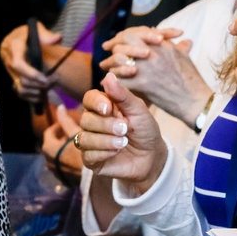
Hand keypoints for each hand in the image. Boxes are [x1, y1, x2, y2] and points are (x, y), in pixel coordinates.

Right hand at [0, 21, 62, 102]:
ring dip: (36, 91)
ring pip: (20, 88)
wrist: (15, 38)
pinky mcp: (12, 77)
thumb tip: (57, 39)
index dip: (32, 74)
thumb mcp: (36, 28)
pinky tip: (42, 94)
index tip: (45, 80)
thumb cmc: (27, 33)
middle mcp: (8, 60)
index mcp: (13, 46)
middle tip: (54, 81)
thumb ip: (46, 34)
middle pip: (21, 79)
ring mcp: (9, 71)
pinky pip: (19, 92)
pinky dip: (31, 96)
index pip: (18, 64)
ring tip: (50, 87)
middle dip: (38, 84)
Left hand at [42, 105, 83, 182]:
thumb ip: (67, 121)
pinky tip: (82, 156)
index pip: (50, 133)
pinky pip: (65, 166)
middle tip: (75, 133)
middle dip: (63, 138)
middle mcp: (49, 161)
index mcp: (49, 148)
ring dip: (67, 150)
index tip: (67, 122)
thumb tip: (60, 107)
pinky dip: (71, 159)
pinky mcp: (65, 178)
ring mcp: (56, 171)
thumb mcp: (77, 133)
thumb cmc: (86, 150)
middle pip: (53, 145)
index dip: (59, 125)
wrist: (93, 178)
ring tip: (81, 145)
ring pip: (59, 156)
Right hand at [78, 74, 168, 195]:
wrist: (152, 156)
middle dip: (106, 125)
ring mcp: (90, 142)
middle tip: (125, 129)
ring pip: (84, 138)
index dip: (95, 102)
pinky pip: (87, 155)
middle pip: (86, 119)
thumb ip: (123, 95)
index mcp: (103, 107)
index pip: (89, 98)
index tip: (108, 108)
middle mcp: (93, 123)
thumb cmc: (145, 130)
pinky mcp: (91, 160)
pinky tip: (117, 152)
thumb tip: (108, 75)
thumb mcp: (138, 110)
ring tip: (124, 142)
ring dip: (105, 140)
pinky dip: (104, 153)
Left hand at [101, 26, 213, 125]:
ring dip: (111, 63)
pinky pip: (120, 79)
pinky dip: (113, 80)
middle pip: (125, 41)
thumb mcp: (186, 59)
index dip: (124, 35)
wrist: (194, 100)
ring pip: (120, 59)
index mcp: (162, 45)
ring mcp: (147, 68)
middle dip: (114, 46)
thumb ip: (180, 48)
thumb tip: (183, 41)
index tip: (117, 40)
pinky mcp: (142, 84)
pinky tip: (110, 83)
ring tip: (105, 67)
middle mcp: (153, 52)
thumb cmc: (192, 81)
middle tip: (107, 50)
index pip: (137, 32)